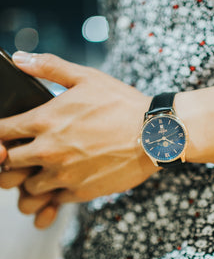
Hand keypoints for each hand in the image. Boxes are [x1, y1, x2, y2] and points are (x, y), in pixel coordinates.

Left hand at [0, 52, 157, 217]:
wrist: (154, 134)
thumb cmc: (122, 104)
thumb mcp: (86, 77)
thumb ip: (48, 66)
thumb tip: (19, 57)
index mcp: (44, 121)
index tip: (6, 135)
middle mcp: (48, 151)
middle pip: (7, 165)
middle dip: (10, 160)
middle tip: (23, 154)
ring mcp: (63, 175)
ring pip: (27, 188)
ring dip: (30, 179)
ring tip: (44, 169)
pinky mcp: (80, 193)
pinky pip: (52, 201)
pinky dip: (53, 194)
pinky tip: (64, 180)